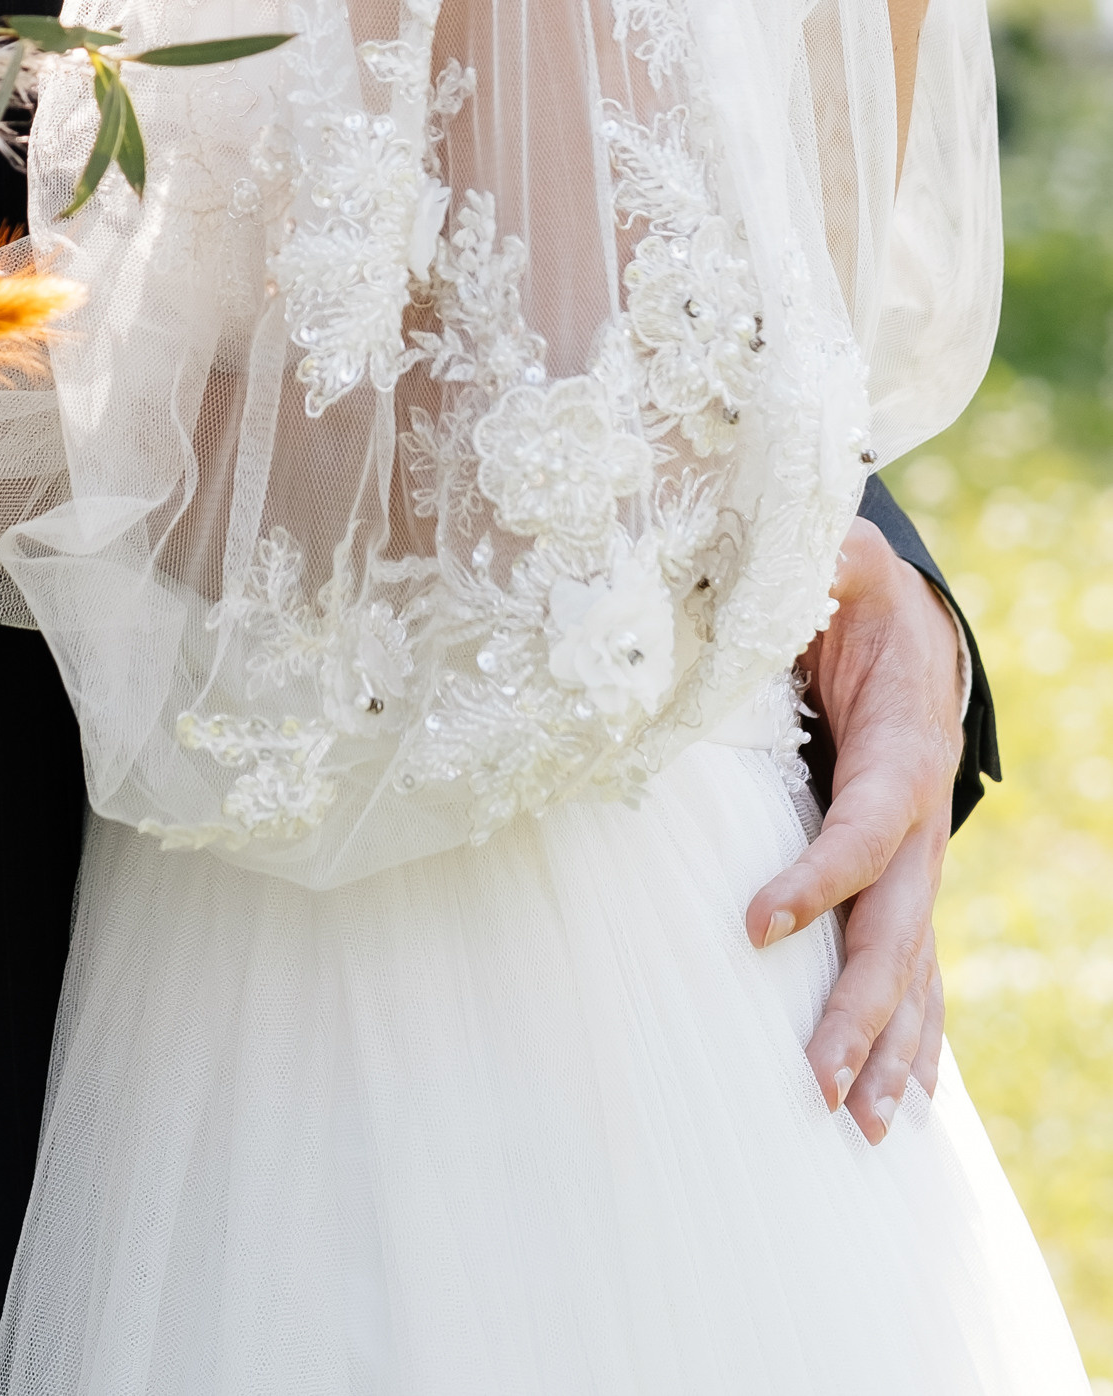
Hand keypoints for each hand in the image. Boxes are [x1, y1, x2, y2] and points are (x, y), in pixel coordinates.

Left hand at [744, 516, 964, 1142]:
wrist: (912, 628)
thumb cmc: (854, 594)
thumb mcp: (833, 559)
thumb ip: (807, 556)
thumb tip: (752, 546)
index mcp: (901, 744)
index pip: (867, 825)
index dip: (820, 877)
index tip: (754, 925)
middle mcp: (919, 820)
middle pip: (897, 926)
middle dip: (862, 1008)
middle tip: (822, 1083)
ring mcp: (917, 862)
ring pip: (913, 967)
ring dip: (892, 1047)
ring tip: (865, 1125)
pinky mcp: (901, 884)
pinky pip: (915, 970)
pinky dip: (912, 1038)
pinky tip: (901, 1103)